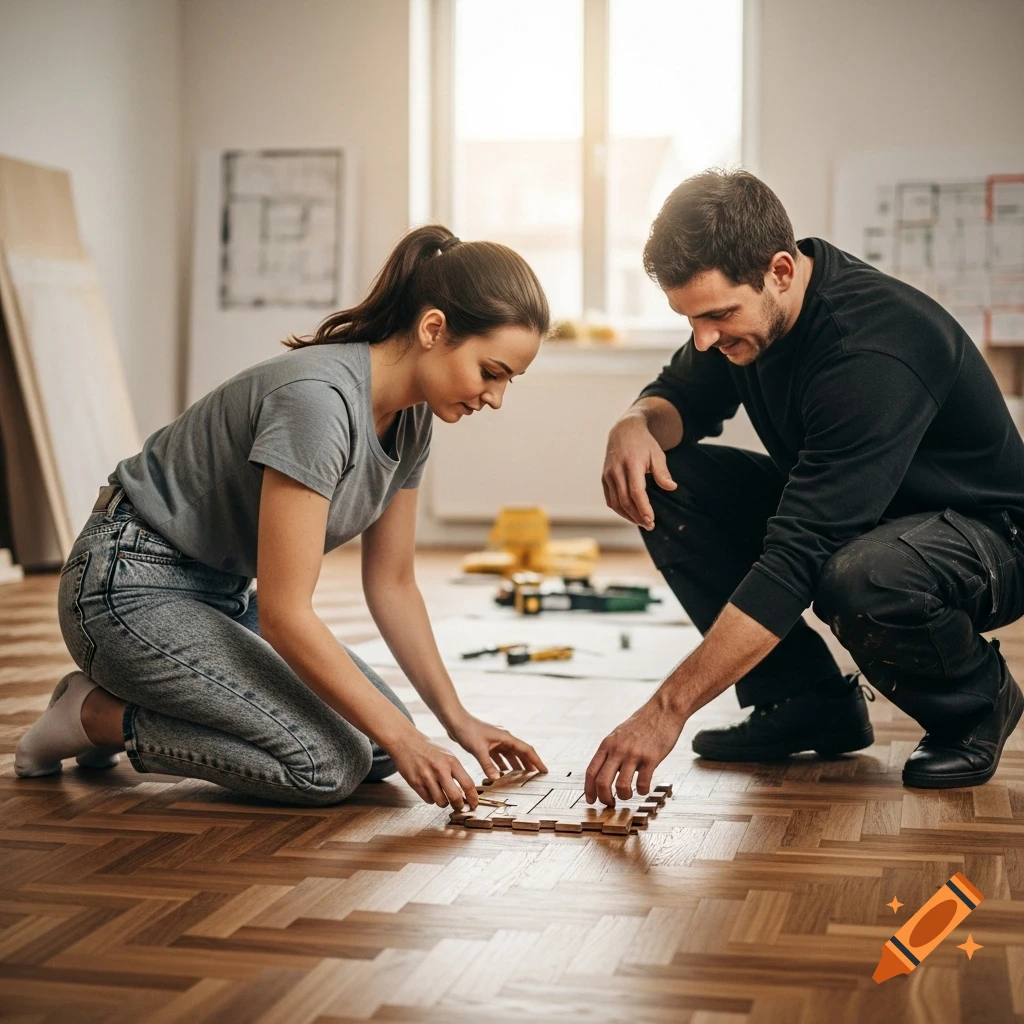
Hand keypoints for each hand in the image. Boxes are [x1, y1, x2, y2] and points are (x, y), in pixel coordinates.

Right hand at [390, 729, 480, 809]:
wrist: (405, 741)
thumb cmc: (428, 749)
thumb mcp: (447, 755)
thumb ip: (456, 771)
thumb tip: (467, 791)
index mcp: (452, 761)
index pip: (468, 784)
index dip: (473, 798)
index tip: (474, 805)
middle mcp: (440, 769)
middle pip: (455, 797)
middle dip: (459, 806)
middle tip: (459, 807)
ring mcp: (427, 776)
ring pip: (441, 801)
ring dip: (444, 803)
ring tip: (443, 797)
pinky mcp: (415, 783)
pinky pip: (428, 800)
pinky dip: (431, 799)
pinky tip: (431, 791)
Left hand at [447, 713, 547, 780]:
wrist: (455, 721)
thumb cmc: (467, 731)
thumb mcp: (478, 750)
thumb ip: (488, 765)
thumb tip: (497, 779)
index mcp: (506, 737)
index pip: (526, 750)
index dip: (536, 761)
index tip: (544, 770)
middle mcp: (503, 738)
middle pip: (520, 752)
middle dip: (529, 764)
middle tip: (536, 775)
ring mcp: (496, 741)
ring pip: (510, 755)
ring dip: (516, 764)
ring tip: (522, 776)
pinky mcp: (487, 744)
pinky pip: (499, 756)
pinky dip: (503, 764)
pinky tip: (502, 772)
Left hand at [585, 697, 684, 805]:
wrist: (662, 711)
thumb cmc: (642, 723)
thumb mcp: (618, 735)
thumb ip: (611, 751)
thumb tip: (604, 772)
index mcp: (607, 744)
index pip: (591, 771)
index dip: (588, 789)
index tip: (590, 800)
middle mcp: (618, 749)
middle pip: (602, 782)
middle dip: (604, 798)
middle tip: (610, 803)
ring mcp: (634, 754)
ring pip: (621, 786)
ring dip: (624, 796)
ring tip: (629, 795)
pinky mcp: (651, 758)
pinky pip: (642, 783)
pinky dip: (642, 791)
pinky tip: (644, 788)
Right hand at [602, 414, 675, 529]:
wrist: (624, 431)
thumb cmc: (644, 444)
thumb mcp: (657, 454)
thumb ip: (663, 472)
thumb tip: (672, 488)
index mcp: (631, 464)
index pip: (636, 492)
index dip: (643, 508)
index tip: (651, 520)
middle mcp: (616, 471)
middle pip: (625, 501)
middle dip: (637, 516)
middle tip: (650, 525)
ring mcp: (608, 475)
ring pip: (616, 503)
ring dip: (628, 516)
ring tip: (641, 522)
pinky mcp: (604, 478)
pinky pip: (610, 499)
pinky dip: (619, 510)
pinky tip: (630, 515)